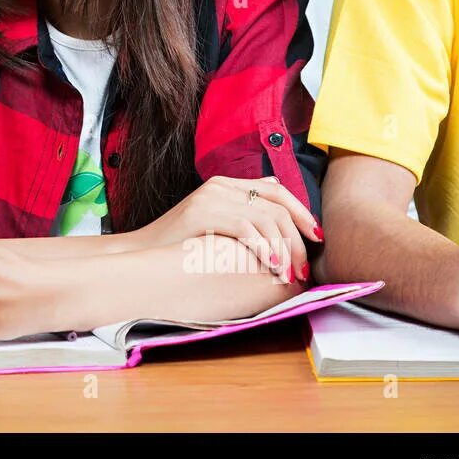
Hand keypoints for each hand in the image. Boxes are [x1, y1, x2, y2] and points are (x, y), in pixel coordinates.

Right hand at [139, 175, 321, 283]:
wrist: (141, 254)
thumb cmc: (179, 246)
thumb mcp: (213, 224)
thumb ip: (241, 212)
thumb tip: (275, 204)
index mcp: (225, 184)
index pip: (276, 190)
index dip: (302, 213)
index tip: (317, 239)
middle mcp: (221, 185)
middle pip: (277, 204)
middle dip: (298, 237)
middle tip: (304, 267)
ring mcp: (212, 196)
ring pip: (267, 217)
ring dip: (285, 248)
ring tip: (290, 273)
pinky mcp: (203, 212)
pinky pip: (247, 227)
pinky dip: (265, 248)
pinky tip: (272, 265)